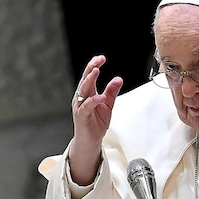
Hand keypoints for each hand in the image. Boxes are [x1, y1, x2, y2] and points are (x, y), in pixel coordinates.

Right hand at [69, 55, 122, 184]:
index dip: (94, 66)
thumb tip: (118, 79)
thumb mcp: (108, 105)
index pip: (89, 76)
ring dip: (89, 80)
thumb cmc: (96, 123)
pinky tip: (99, 97)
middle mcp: (82, 98)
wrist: (90, 140)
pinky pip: (86, 107)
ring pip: (82, 91)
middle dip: (91, 69)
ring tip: (96, 72)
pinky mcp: (81, 116)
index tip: (101, 58)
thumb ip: (111, 92)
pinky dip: (93, 101)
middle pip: (85, 80)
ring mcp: (80, 106)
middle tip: (98, 61)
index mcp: (88, 93)